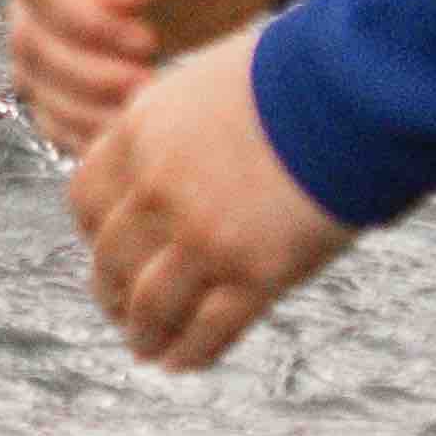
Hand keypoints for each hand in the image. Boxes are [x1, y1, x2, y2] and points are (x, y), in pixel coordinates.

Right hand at [7, 0, 303, 152]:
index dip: (78, 17)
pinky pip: (58, 96)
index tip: (146, 42)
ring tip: (140, 116)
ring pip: (35, 69)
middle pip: (29, 28)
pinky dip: (78, 124)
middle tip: (145, 87)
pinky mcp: (95, 48)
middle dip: (80, 70)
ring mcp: (74, 7)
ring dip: (76, 104)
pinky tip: (122, 136)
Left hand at [69, 28, 354, 369]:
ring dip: (143, 333)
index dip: (91, 232)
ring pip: (151, 307)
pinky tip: (183, 362)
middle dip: (110, 292)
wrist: (351, 90)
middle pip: (111, 260)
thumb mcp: (206, 83)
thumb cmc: (292, 74)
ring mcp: (205, 237)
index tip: (103, 247)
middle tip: (119, 308)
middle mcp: (160, 191)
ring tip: (146, 347)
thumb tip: (166, 159)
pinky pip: (208, 331)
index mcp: (140, 134)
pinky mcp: (255, 275)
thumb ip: (175, 129)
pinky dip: (190, 353)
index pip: (84, 199)